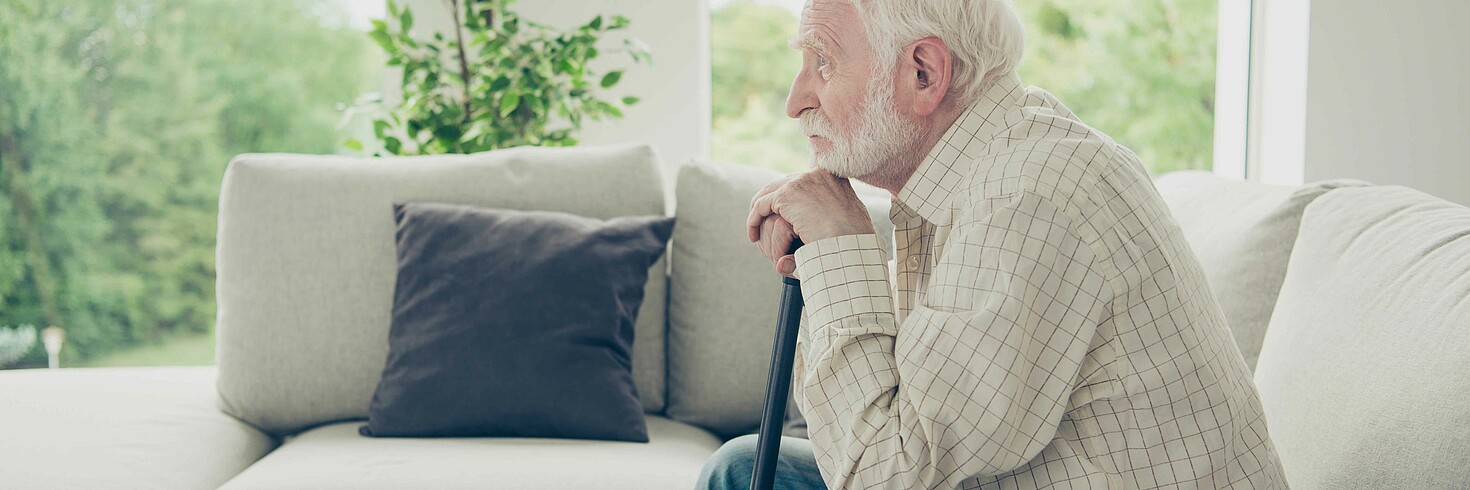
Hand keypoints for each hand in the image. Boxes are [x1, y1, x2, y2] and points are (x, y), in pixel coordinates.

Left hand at [747, 168, 874, 275]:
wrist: (852, 248)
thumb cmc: (855, 243)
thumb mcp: (846, 221)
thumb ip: (829, 214)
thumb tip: (814, 219)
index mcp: (833, 177)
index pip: (802, 183)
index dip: (789, 199)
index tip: (784, 216)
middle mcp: (817, 173)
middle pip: (783, 184)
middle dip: (770, 204)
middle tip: (763, 223)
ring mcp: (801, 181)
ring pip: (770, 194)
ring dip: (759, 213)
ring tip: (755, 232)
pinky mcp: (786, 195)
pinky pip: (761, 205)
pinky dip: (754, 220)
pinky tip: (753, 236)